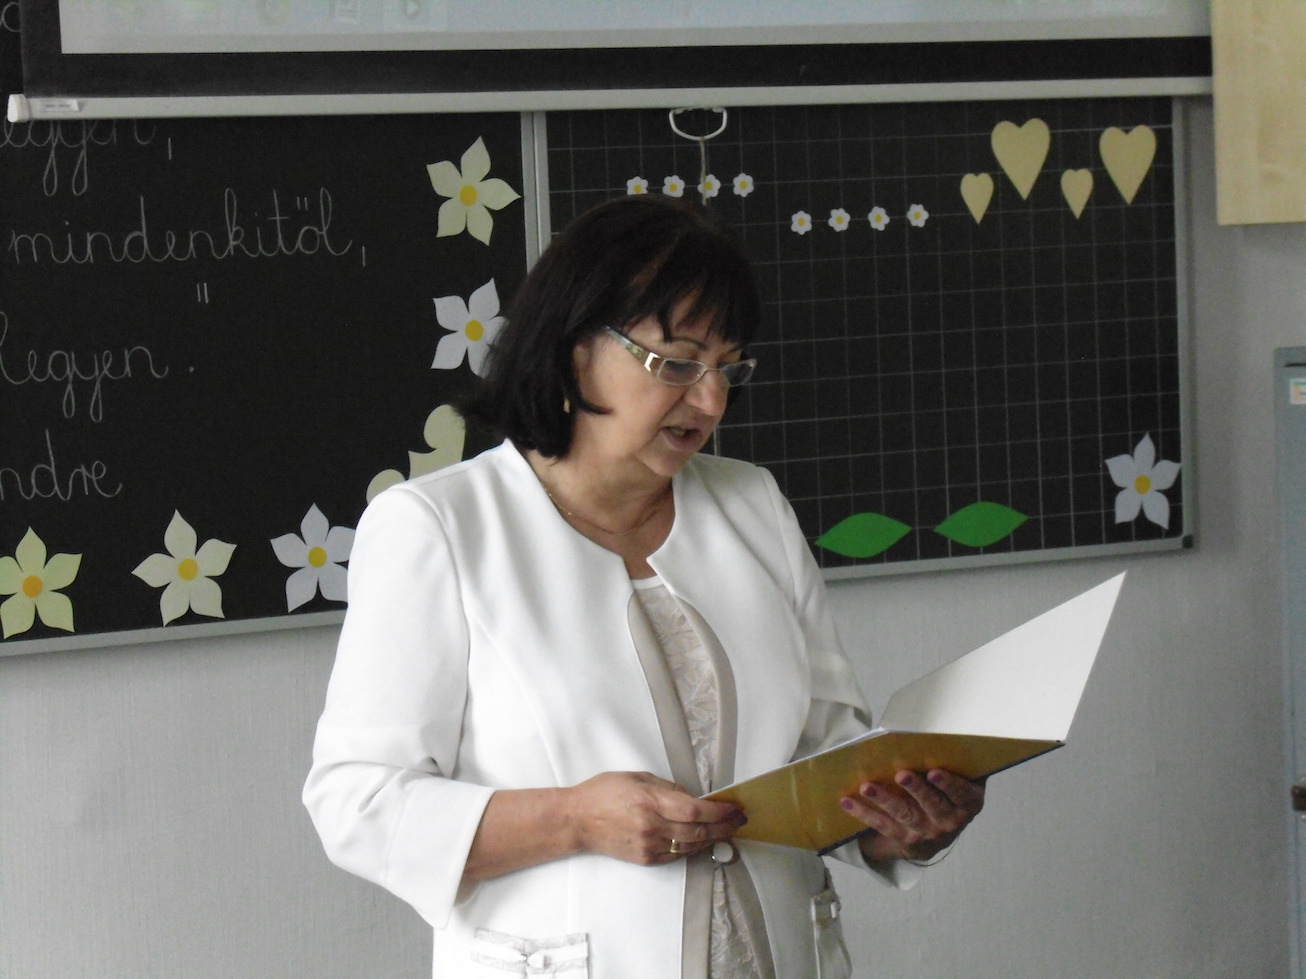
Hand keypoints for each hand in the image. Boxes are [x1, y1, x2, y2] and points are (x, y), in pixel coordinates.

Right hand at [567, 771, 745, 865]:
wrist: (578, 820)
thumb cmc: (604, 793)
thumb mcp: (638, 778)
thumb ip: (668, 788)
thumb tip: (693, 798)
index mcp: (650, 802)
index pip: (695, 810)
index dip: (719, 811)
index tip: (733, 807)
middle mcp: (651, 826)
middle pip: (698, 830)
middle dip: (723, 826)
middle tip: (738, 820)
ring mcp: (649, 845)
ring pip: (691, 845)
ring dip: (713, 838)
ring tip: (727, 829)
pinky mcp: (645, 859)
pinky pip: (677, 854)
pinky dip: (693, 846)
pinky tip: (703, 839)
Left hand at [841, 769, 984, 864]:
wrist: (940, 835)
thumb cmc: (950, 793)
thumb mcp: (963, 780)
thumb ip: (957, 763)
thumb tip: (936, 734)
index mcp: (967, 803)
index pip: (962, 794)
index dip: (950, 784)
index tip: (934, 772)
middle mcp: (949, 820)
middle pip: (933, 805)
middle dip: (916, 790)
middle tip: (901, 775)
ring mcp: (926, 831)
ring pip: (905, 814)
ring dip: (885, 800)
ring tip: (867, 786)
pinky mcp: (904, 839)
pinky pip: (883, 826)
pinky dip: (864, 813)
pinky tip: (847, 802)